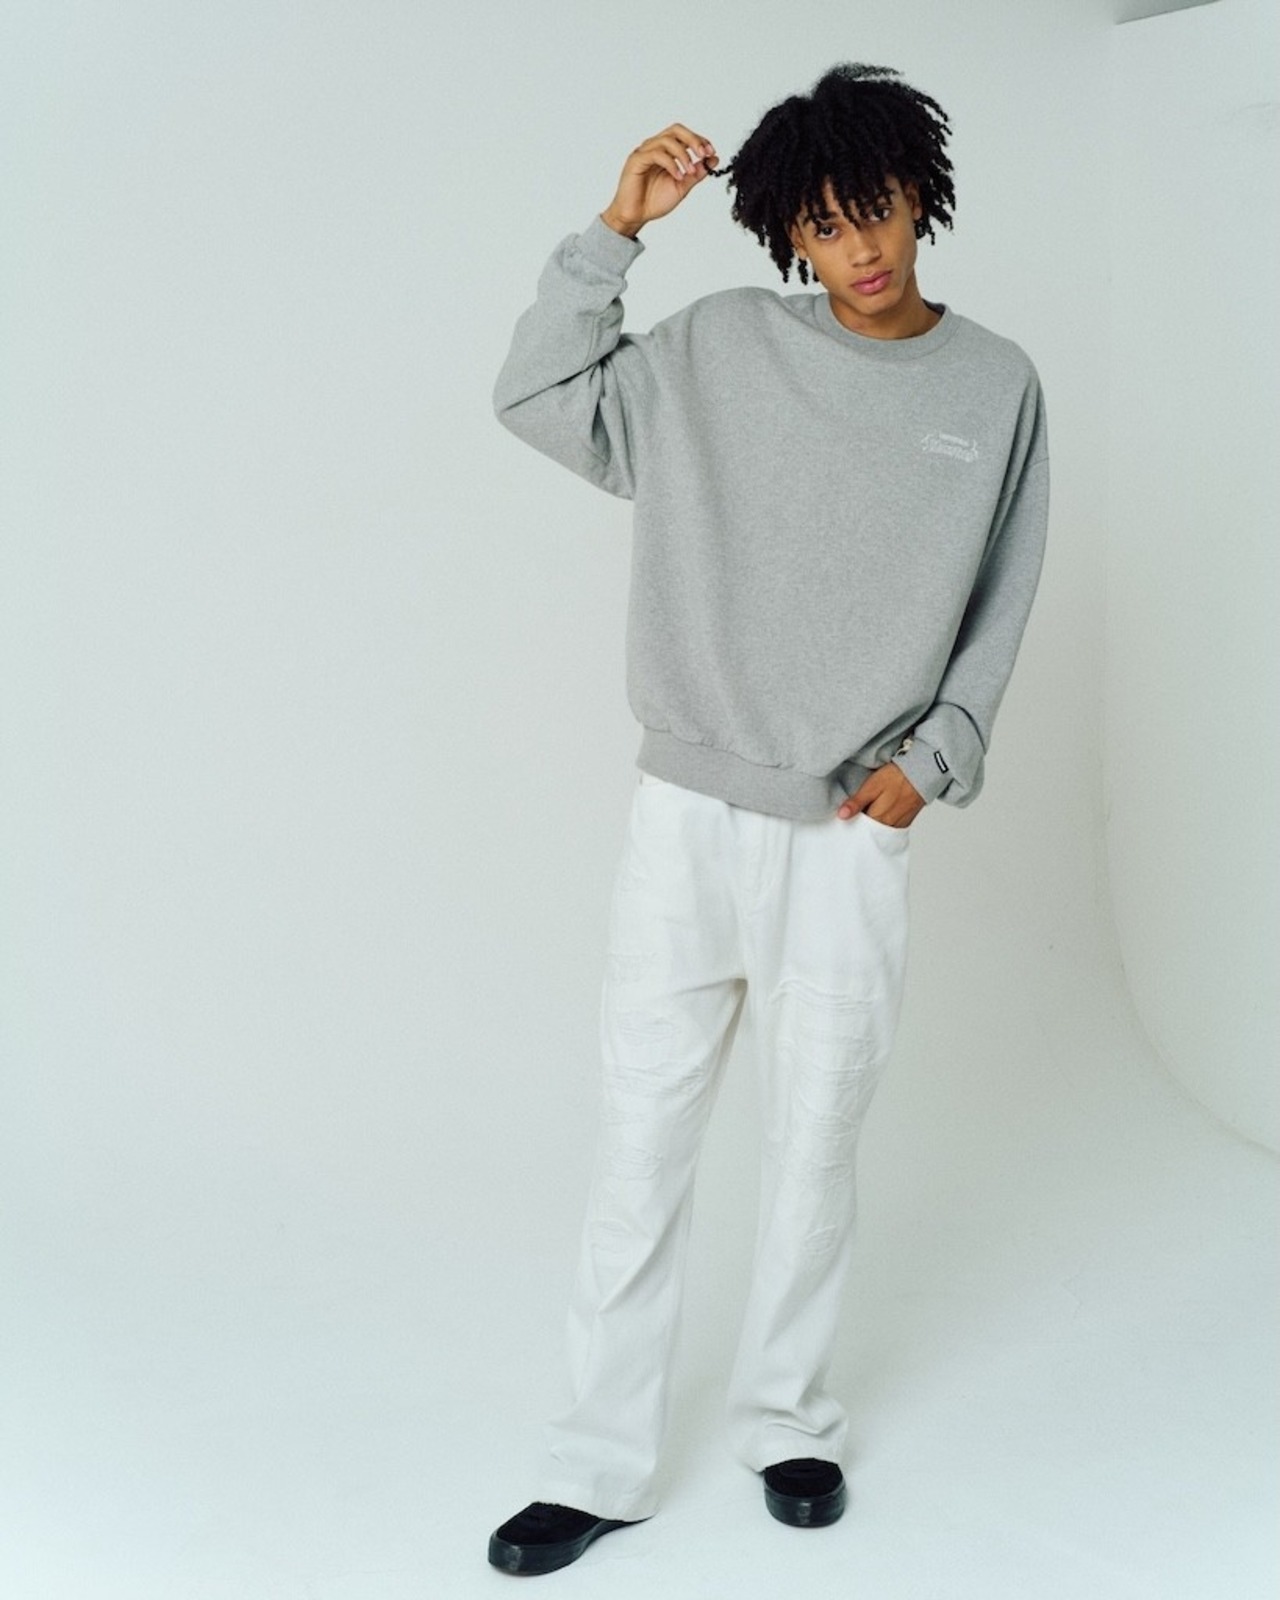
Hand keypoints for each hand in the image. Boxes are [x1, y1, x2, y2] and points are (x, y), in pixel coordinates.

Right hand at [600, 124, 717, 237]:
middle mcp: (655, 147)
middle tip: (704, 153)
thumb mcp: (682, 187)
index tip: (711, 152)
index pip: (684, 136)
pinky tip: (678, 176)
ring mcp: (645, 152)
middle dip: (693, 139)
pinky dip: (671, 164)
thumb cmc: (654, 201)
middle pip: (676, 130)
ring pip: (667, 140)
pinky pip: (657, 154)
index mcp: (666, 151)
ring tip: (690, 171)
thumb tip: (713, 159)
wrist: (635, 216)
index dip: (699, 140)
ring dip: (683, 154)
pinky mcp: (636, 160)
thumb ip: (696, 173)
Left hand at [837, 763, 924, 827]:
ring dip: (869, 827)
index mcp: (878, 819)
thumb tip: (842, 815)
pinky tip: (876, 815)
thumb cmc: (896, 777)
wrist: (921, 774)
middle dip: (858, 828)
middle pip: (867, 834)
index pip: (858, 831)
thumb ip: (857, 802)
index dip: (849, 825)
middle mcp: (888, 827)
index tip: (842, 820)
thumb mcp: (872, 786)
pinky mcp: (904, 823)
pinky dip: (880, 826)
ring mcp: (897, 826)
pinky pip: (888, 830)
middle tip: (852, 816)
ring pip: (877, 833)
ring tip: (864, 814)